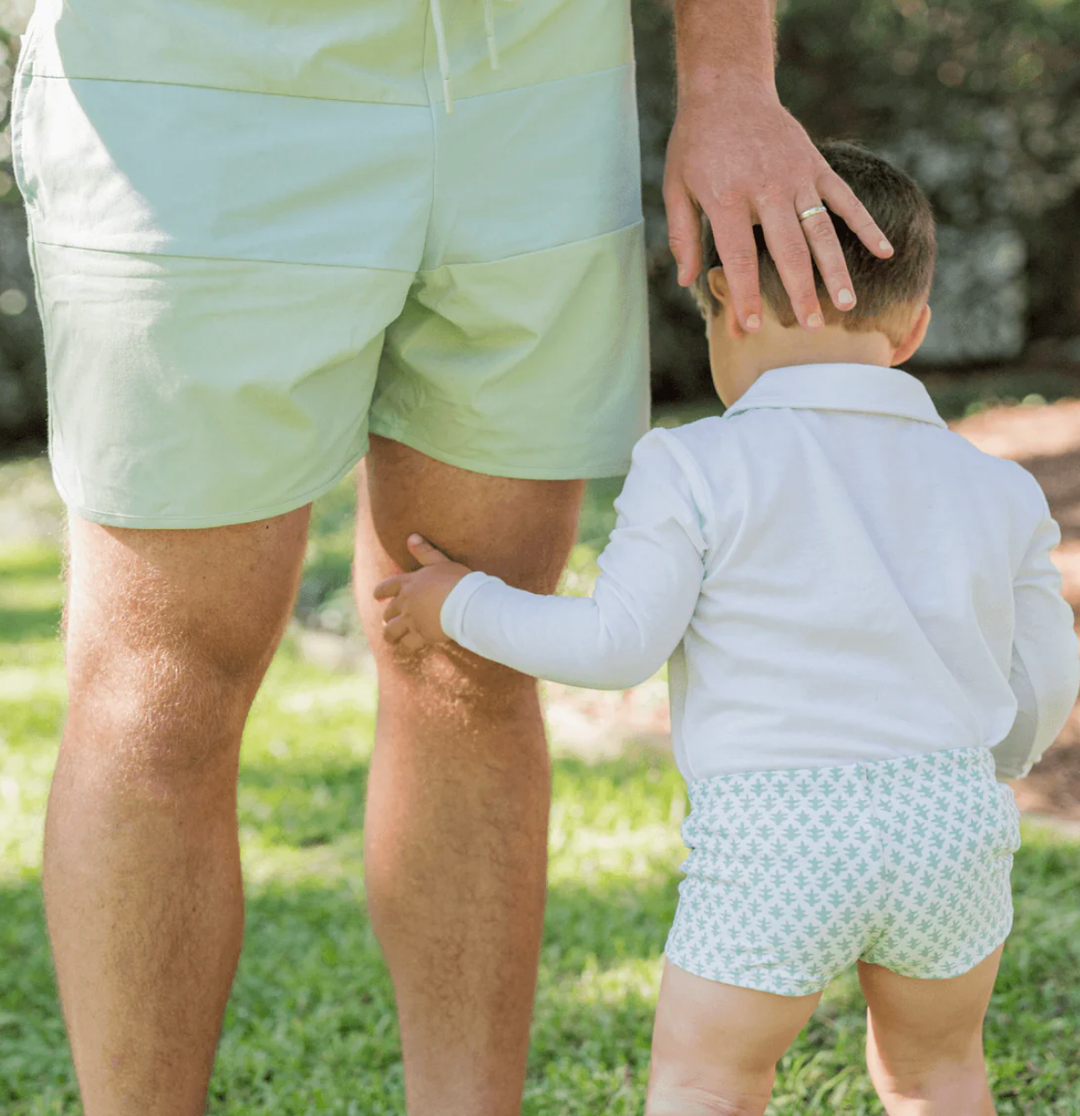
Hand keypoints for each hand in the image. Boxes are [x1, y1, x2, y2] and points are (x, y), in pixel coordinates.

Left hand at [373, 535, 471, 651]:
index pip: (387, 586)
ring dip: (390, 634)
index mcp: (409, 583)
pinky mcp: (421, 635)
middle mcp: (406, 602)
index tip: (376, 597)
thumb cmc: (458, 580)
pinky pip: (407, 644)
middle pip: (389, 611)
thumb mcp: (441, 562)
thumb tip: (411, 536)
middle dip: (388, 615)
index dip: (380, 592)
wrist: (467, 603)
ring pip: (392, 630)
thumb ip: (425, 551)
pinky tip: (407, 646)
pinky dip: (406, 645)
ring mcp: (412, 620)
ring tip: (391, 638)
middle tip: (389, 619)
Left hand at [664, 81, 893, 330]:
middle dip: (800, 293)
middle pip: (789, 251)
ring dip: (836, 270)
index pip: (740, 258)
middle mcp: (767, 189)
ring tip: (846, 304)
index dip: (746, 295)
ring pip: (821, 231)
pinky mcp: (815, 165)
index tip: (751, 328)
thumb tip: (685, 281)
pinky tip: (885, 252)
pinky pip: (845, 199)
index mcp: (727, 198)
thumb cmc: (696, 144)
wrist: (727, 89)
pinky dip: (866, 225)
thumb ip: (683, 236)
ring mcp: (796, 176)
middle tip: (812, 329)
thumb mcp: (676, 188)